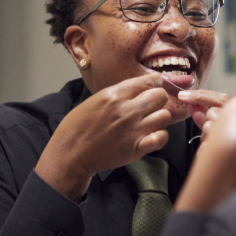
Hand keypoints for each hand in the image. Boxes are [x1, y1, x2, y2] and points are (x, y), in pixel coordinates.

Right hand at [36, 74, 171, 200]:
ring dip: (160, 118)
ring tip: (151, 122)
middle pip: (161, 96)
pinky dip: (160, 136)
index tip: (154, 85)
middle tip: (151, 107)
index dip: (154, 82)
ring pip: (165, 116)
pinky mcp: (137, 148)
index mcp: (114, 95)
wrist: (70, 153)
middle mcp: (127, 110)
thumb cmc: (77, 127)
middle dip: (158, 100)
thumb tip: (136, 88)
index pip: (147, 81)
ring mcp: (134, 129)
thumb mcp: (94, 100)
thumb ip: (117, 94)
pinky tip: (152, 136)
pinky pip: (162, 137)